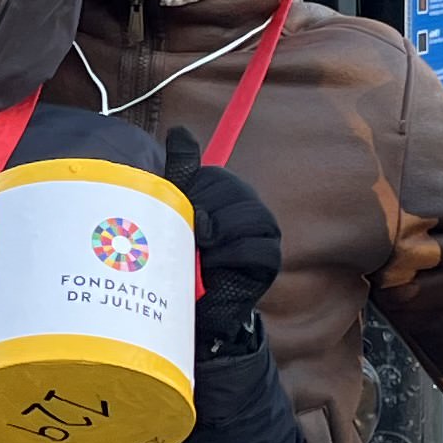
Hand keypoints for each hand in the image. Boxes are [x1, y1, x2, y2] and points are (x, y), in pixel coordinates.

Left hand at [162, 129, 282, 353]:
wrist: (192, 311)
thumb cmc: (180, 260)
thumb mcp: (173, 214)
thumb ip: (180, 173)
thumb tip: (180, 131)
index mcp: (224, 192)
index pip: (212, 177)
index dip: (192, 195)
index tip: (183, 217)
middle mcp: (247, 206)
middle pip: (231, 192)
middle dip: (203, 215)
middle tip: (191, 239)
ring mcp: (262, 231)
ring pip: (247, 215)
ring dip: (217, 236)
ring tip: (202, 253)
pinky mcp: (269, 258)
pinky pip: (256, 247)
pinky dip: (231, 255)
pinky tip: (215, 265)